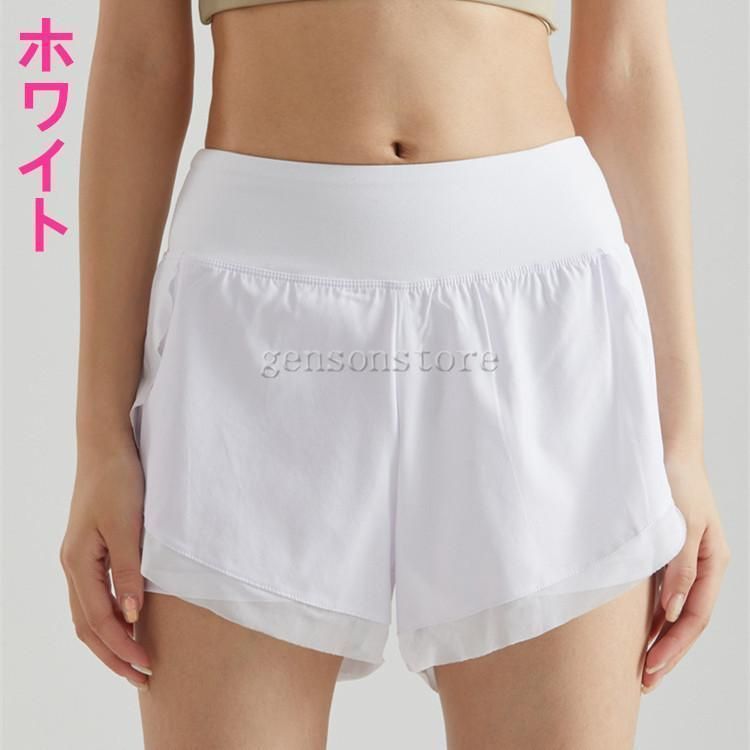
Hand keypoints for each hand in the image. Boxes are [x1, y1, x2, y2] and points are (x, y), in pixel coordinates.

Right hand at [59, 437, 150, 689]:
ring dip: (108, 641)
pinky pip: (93, 595)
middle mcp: (73, 565)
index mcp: (78, 563)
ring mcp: (79, 558)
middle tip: (141, 678)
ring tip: (132, 661)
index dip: (122, 646)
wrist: (106, 445)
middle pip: (87, 625)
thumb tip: (131, 616)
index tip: (146, 666)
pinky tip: (124, 623)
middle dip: (113, 655)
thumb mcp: (128, 526)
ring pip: (87, 614)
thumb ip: (130, 570)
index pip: (99, 620)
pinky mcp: (90, 549)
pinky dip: (106, 618)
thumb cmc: (118, 480)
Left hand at [641, 453, 729, 692]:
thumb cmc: (674, 480)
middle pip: (687, 621)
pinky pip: (662, 591)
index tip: (650, 670)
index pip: (695, 618)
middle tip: (643, 682)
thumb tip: (671, 612)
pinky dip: (651, 614)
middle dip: (667, 653)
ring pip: (675, 610)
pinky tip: (636, 628)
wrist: (665, 446)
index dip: (673, 647)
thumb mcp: (680, 525)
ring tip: (639, 665)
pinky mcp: (667, 551)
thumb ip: (678, 569)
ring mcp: (686, 560)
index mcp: (714, 563)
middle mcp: (702, 566)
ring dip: (658, 638)